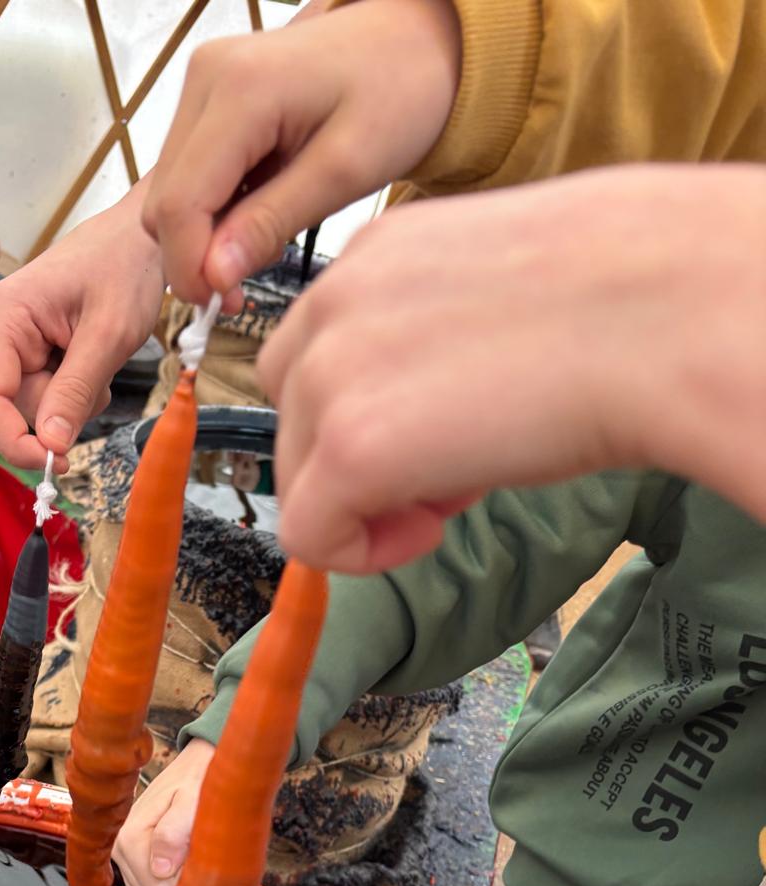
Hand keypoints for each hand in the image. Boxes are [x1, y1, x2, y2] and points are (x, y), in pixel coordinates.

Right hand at [0, 182, 165, 469]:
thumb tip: (50, 445)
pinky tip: (93, 359)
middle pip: (12, 410)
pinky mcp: (30, 355)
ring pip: (35, 409)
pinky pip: (49, 398)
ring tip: (99, 358)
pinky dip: (78, 393)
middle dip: (59, 411)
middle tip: (98, 378)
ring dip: (75, 401)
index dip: (13, 442)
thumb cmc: (124, 269)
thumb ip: (75, 391)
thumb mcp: (108, 334)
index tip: (55, 463)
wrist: (138, 241)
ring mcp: (11, 346)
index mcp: (0, 320)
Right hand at [113, 738, 215, 885]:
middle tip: (195, 858)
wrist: (193, 768)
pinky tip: (178, 866)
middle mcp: (118, 847)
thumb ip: (175, 832)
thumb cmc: (197, 783)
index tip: (199, 862)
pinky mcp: (128, 857)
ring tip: (187, 858)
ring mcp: (121, 854)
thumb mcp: (193, 802)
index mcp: (130, 837)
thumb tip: (160, 869)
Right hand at [142, 0, 460, 307]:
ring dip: (206, 235)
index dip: (192, 268)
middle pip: (164, 202)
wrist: (413, 40)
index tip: (225, 304)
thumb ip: (271, 223)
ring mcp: (202, 83)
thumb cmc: (397, 91)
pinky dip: (214, 209)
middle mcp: (206, 77)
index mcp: (240, 89)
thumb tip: (214, 275)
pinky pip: (189, 174)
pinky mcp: (208, 97)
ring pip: (170, 192)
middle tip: (246, 286)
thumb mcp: (344, 172)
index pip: (180, 203)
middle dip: (197, 256)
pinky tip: (258, 210)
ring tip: (265, 238)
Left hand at [258, 164, 765, 572]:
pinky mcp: (349, 448)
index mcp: (372, 257)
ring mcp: (331, 374)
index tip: (443, 428)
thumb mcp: (489, 304)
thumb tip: (414, 424)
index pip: (316, 357)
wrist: (666, 312)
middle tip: (457, 467)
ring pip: (298, 479)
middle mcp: (332, 303)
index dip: (369, 412)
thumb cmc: (617, 304)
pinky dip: (361, 554)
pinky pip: (309, 536)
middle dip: (359, 462)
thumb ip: (424, 349)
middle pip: (293, 421)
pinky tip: (435, 529)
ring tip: (461, 486)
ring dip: (367, 505)